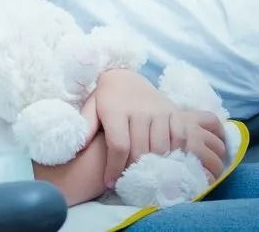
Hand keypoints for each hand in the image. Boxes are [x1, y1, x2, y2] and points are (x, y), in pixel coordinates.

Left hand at [93, 70, 225, 186]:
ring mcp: (159, 110)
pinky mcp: (174, 111)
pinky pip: (180, 138)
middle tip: (127, 181)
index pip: (118, 146)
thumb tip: (78, 148)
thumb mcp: (91, 108)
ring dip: (154, 164)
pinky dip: (175, 152)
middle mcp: (140, 110)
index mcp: (116, 110)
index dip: (114, 168)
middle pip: (141, 150)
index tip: (109, 183)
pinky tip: (165, 159)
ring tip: (144, 173)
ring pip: (161, 148)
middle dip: (132, 170)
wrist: (124, 76)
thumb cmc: (105, 98)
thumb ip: (85, 126)